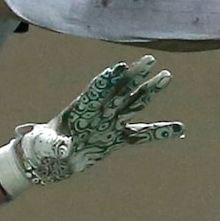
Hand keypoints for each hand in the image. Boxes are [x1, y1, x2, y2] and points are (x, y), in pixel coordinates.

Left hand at [0, 56, 185, 195]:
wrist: (48, 160)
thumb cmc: (41, 148)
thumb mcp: (45, 146)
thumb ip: (56, 145)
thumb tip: (64, 148)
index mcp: (79, 110)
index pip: (96, 92)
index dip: (107, 80)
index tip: (120, 67)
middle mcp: (98, 112)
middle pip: (120, 91)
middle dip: (134, 76)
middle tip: (150, 61)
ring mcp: (109, 123)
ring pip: (133, 104)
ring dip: (150, 91)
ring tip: (166, 76)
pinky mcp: (115, 139)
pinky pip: (140, 136)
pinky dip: (158, 133)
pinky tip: (178, 130)